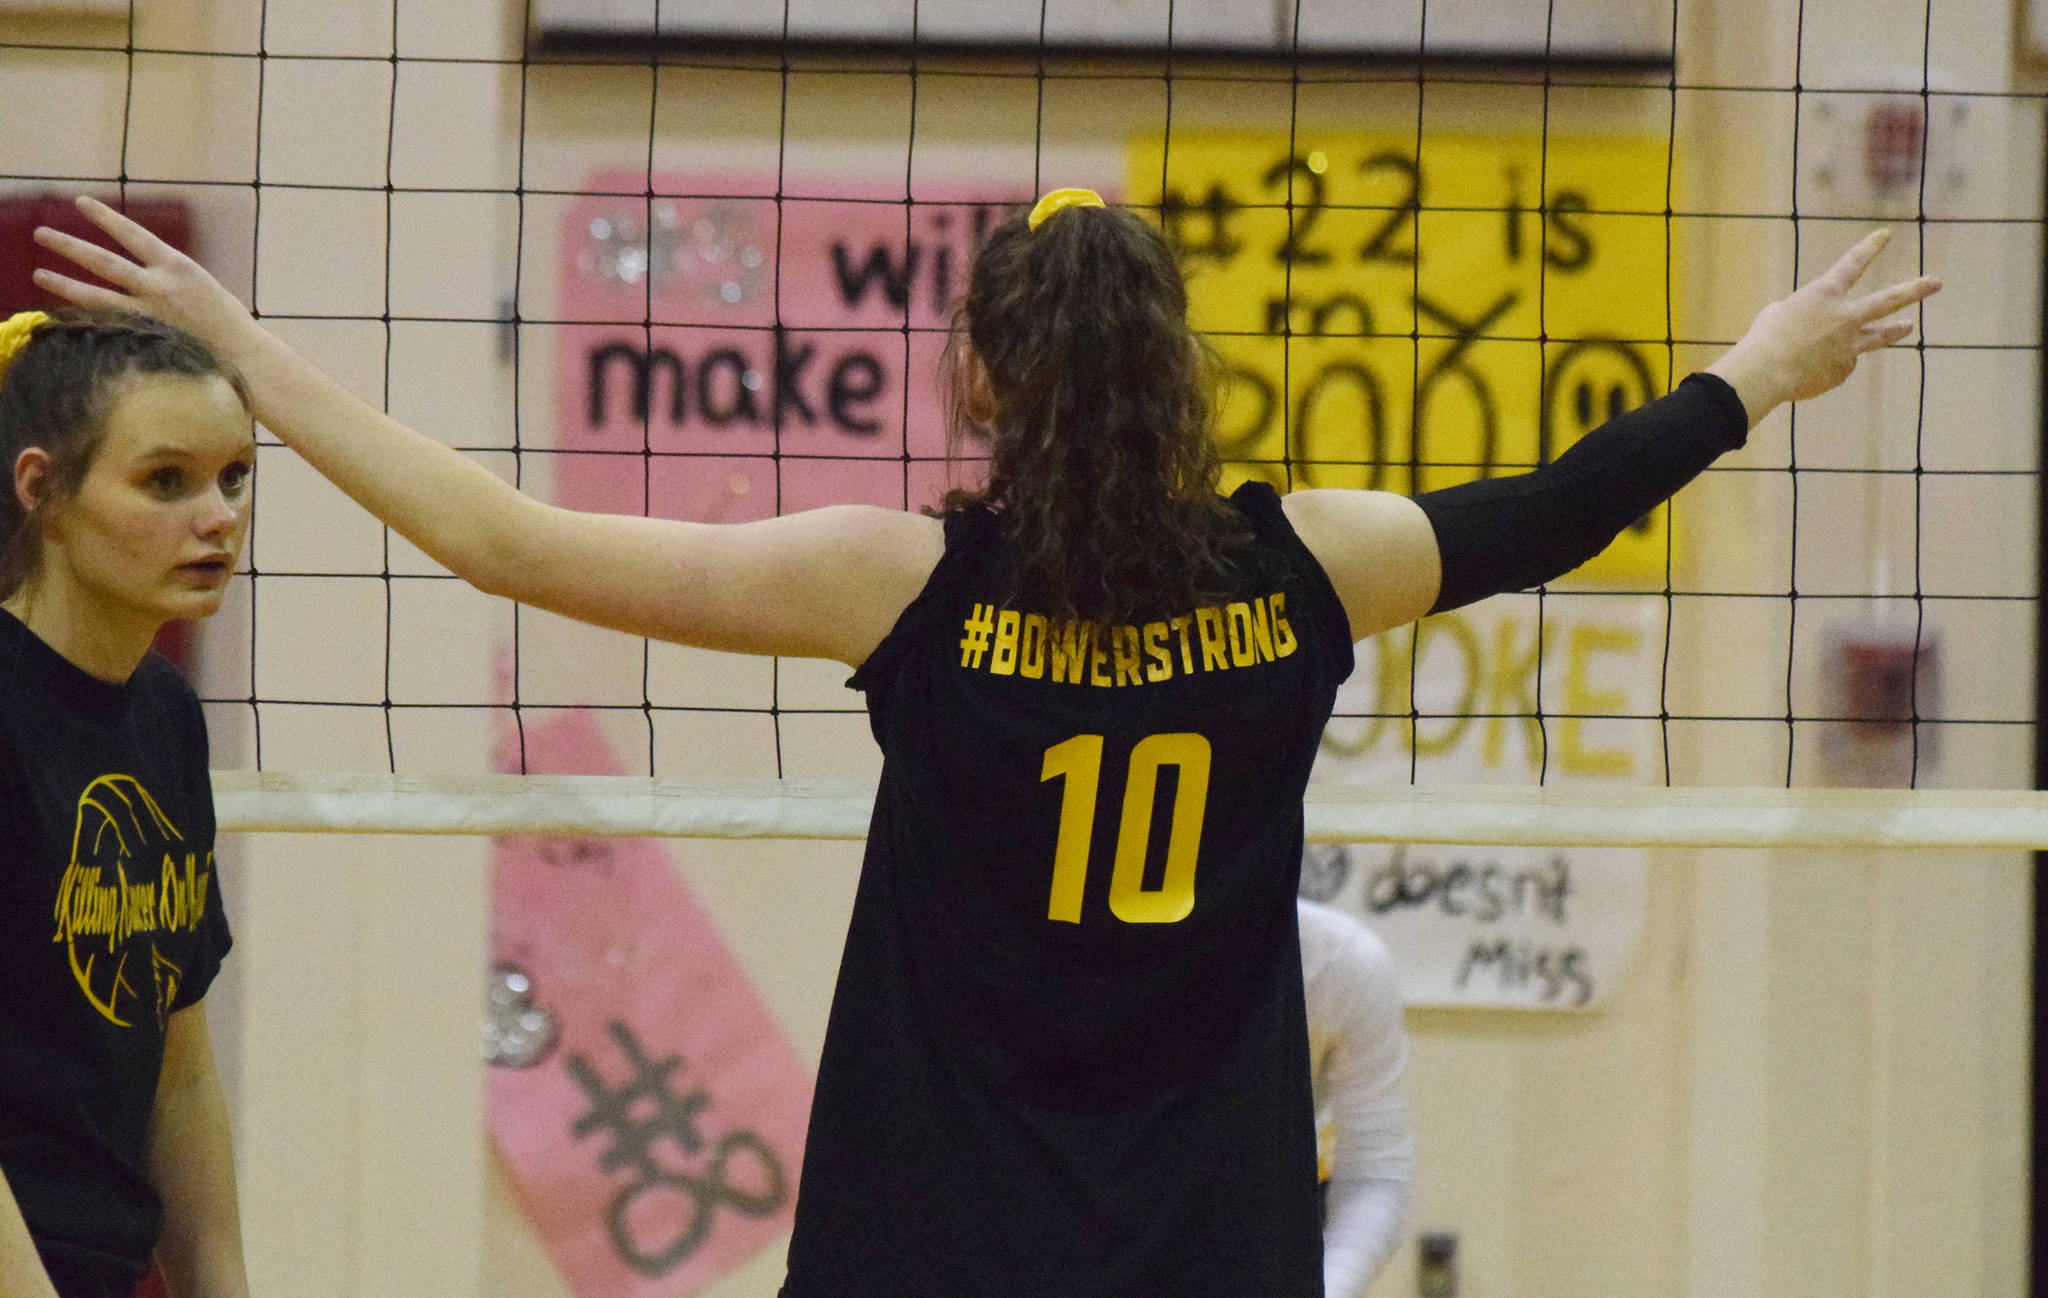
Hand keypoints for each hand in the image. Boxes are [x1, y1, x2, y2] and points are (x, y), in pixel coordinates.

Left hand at [31, 195, 261, 361]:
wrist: (246, 357)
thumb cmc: (228, 324)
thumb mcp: (202, 287)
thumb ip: (170, 279)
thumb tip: (142, 278)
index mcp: (178, 267)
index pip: (132, 234)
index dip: (104, 217)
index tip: (81, 203)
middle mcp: (159, 286)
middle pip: (103, 262)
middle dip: (69, 246)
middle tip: (41, 234)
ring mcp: (149, 315)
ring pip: (96, 296)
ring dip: (64, 283)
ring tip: (40, 275)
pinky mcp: (145, 339)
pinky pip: (107, 325)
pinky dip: (86, 319)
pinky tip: (65, 315)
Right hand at [1705, 229, 1939, 424]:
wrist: (1766, 372)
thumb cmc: (1764, 339)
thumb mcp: (1778, 314)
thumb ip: (1803, 313)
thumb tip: (1813, 329)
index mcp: (1824, 294)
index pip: (1853, 263)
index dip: (1870, 247)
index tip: (1886, 235)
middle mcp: (1845, 316)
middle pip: (1888, 300)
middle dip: (1915, 290)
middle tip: (1936, 282)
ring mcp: (1849, 344)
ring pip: (1881, 335)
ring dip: (1897, 330)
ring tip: (1909, 326)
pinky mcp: (1843, 369)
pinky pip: (1839, 364)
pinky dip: (1827, 364)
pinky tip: (1809, 370)